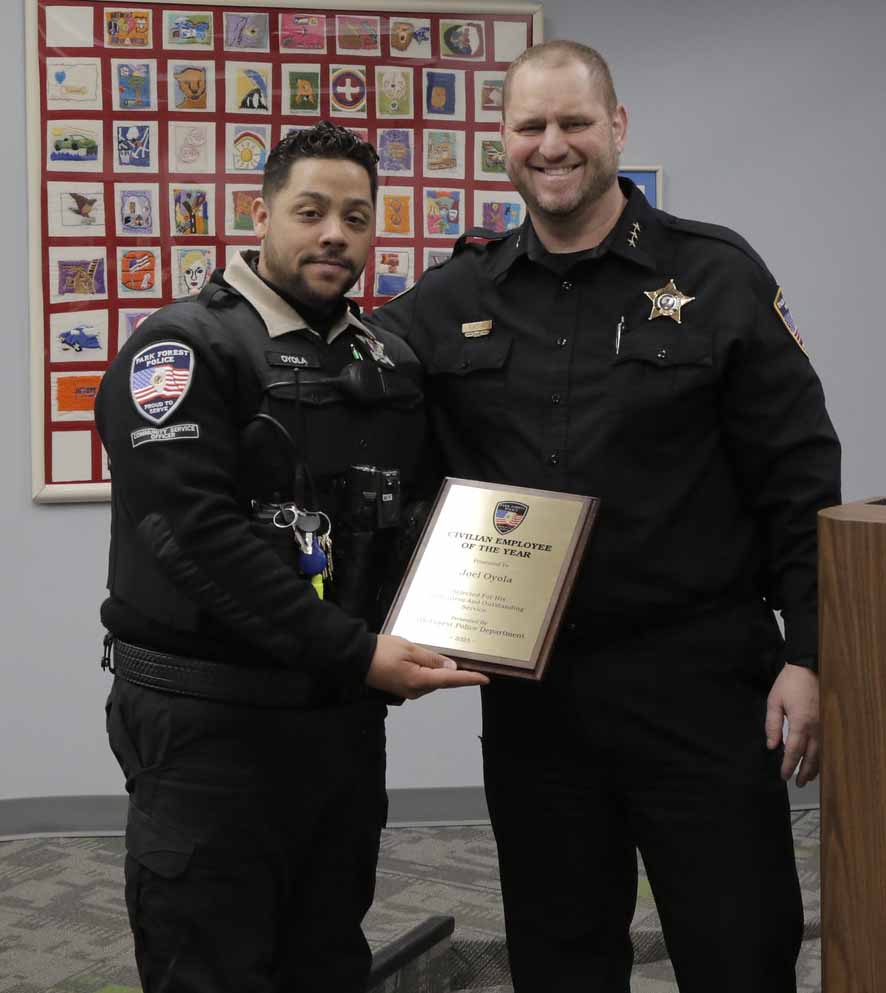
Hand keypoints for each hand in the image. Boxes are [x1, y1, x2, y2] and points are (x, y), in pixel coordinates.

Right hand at [366, 634, 489, 699]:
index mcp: (419, 681)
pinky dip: (431, 673)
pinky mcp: (404, 688)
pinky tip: (433, 663)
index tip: (485, 679)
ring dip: (442, 672)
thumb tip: (451, 667)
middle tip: (472, 663)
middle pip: (443, 681)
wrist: (356, 658)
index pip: (450, 679)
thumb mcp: (409, 649)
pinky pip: (423, 680)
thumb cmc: (381, 651)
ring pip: (433, 681)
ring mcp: (409, 691)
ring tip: (453, 659)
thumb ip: (432, 659)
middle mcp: (416, 691)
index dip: (469, 678)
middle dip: (457, 673)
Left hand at [765, 663, 819, 785]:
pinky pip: (825, 744)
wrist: (808, 668)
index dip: (788, 765)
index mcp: (800, 723)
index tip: (783, 775)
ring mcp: (823, 725)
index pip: (793, 751)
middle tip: (797, 783)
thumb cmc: (789, 684)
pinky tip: (817, 761)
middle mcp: (815, 727)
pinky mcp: (827, 721)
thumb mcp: (774, 701)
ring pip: (821, 752)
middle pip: (810, 756)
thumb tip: (771, 745)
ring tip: (807, 778)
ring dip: (814, 767)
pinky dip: (822, 756)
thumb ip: (772, 725)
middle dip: (803, 771)